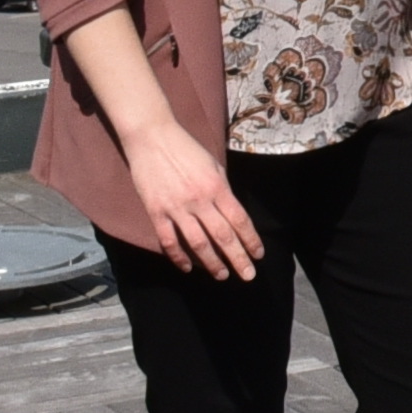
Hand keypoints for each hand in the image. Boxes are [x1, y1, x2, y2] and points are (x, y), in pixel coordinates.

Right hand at [118, 123, 265, 283]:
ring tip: (222, 275)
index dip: (251, 240)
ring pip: (198, 243)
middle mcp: (200, 200)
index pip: (239, 220)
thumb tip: (232, 214)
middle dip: (238, 259)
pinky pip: (169, 240)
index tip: (258, 255)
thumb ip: (223, 190)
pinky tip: (187, 268)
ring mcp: (177, 208)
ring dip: (212, 263)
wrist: (152, 136)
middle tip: (248, 276)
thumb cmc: (186, 148)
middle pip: (223, 236)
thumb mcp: (213, 165)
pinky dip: (178, 257)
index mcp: (217, 187)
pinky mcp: (156, 212)